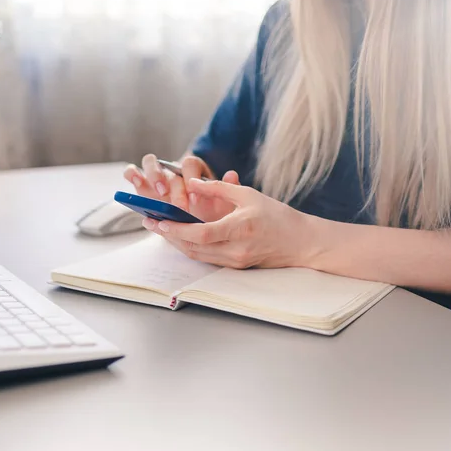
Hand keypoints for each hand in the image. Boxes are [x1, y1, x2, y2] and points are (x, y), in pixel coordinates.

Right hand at [123, 154, 239, 221]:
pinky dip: (132, 174)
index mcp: (193, 170)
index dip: (192, 180)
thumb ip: (226, 190)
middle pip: (170, 166)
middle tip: (180, 206)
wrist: (196, 224)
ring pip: (150, 162)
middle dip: (174, 186)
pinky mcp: (142, 184)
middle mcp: (173, 169)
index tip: (195, 200)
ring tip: (160, 194)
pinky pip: (133, 172)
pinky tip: (135, 182)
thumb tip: (232, 174)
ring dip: (154, 175)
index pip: (191, 164)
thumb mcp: (221, 204)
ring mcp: (156, 175)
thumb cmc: (209, 212)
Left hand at [141, 179, 314, 268]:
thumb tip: (192, 183)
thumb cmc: (276, 215)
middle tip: (150, 223)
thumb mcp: (248, 194)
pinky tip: (180, 236)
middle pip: (193, 248)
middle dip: (168, 236)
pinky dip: (191, 247)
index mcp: (240, 229)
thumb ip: (219, 188)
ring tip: (160, 229)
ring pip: (197, 256)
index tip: (159, 221)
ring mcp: (235, 262)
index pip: (201, 234)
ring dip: (176, 243)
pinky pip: (207, 258)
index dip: (177, 229)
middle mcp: (236, 250)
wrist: (300, 242)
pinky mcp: (235, 267)